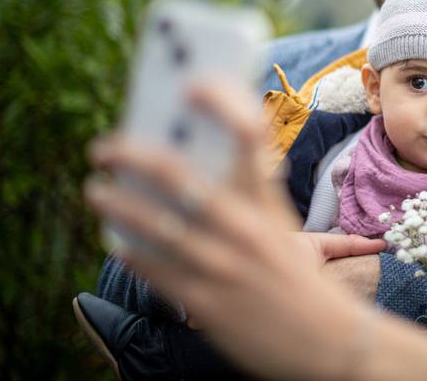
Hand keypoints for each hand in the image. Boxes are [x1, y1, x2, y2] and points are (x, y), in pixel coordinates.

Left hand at [84, 81, 383, 378]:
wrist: (330, 341)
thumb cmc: (300, 279)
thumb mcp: (282, 230)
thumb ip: (247, 198)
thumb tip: (191, 167)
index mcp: (269, 204)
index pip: (250, 135)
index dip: (222, 101)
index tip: (191, 85)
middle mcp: (246, 229)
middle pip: (179, 177)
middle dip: (132, 155)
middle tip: (105, 146)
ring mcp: (225, 267)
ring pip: (154, 225)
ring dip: (116, 203)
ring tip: (95, 190)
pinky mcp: (209, 305)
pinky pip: (156, 271)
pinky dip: (132, 251)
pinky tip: (117, 241)